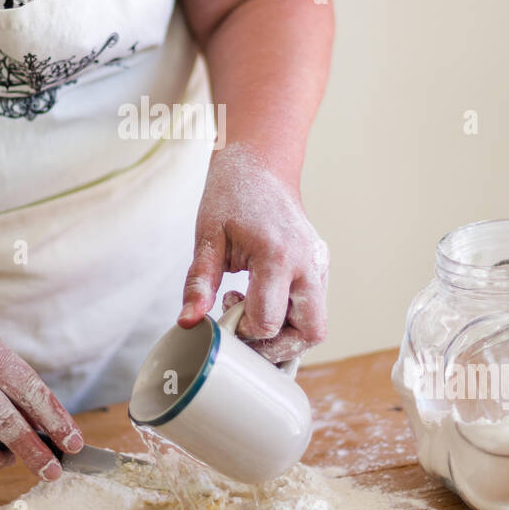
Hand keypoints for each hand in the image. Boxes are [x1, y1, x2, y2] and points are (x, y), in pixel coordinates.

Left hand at [177, 142, 328, 362]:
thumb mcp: (207, 237)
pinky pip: (314, 306)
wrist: (261, 163)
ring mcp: (319, 264)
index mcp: (278, 256)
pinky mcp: (321, 265)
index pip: (268, 321)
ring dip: (286, 333)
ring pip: (316, 325)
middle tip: (245, 330)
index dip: (243, 331)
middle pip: (309, 333)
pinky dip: (291, 316)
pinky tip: (264, 296)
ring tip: (253, 310)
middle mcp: (308, 264)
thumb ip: (199, 283)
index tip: (223, 316)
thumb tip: (187, 322)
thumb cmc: (232, 194)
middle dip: (276, 346)